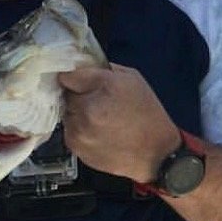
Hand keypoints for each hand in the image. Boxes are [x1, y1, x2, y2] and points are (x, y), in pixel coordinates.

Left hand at [58, 64, 179, 182]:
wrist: (155, 154)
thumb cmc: (147, 115)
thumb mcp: (132, 79)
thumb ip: (103, 70)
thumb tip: (82, 66)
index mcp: (102, 87)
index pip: (68, 75)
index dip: (73, 77)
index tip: (78, 80)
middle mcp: (87, 108)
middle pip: (66, 94)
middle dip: (78, 95)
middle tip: (97, 102)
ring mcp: (79, 129)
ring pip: (67, 113)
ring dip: (78, 113)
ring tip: (101, 120)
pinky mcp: (75, 146)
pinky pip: (69, 130)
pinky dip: (79, 130)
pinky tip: (98, 132)